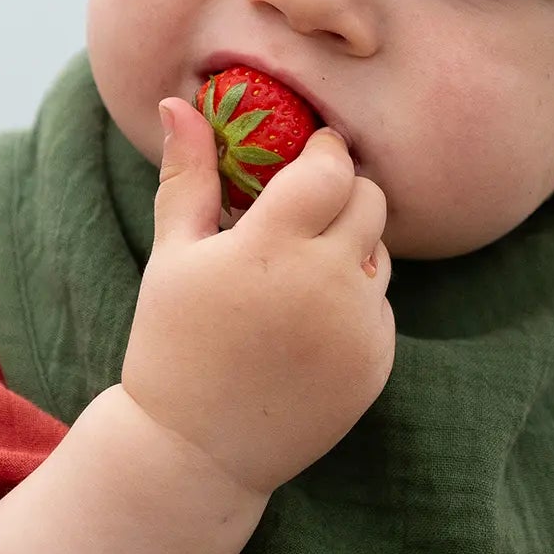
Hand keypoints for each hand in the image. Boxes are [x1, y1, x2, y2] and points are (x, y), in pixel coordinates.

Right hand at [119, 95, 394, 498]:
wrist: (195, 451)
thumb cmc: (172, 343)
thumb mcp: (173, 256)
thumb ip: (186, 175)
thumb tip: (178, 102)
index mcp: (272, 246)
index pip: (331, 168)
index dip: (324, 153)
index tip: (309, 155)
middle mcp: (326, 282)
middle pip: (370, 201)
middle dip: (343, 193)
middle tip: (308, 207)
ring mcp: (357, 327)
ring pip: (380, 254)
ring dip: (351, 248)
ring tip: (297, 274)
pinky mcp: (377, 365)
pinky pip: (379, 309)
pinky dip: (353, 305)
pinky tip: (306, 327)